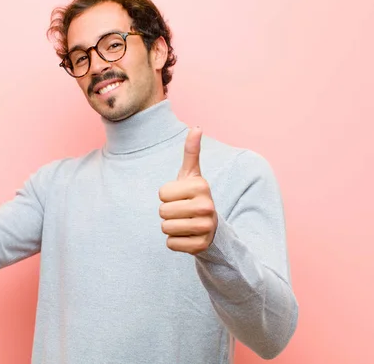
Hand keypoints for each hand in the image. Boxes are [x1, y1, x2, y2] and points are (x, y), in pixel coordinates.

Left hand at [158, 127, 217, 254]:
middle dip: (166, 212)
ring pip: (165, 228)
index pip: (162, 193)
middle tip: (181, 211)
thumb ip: (191, 151)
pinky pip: (171, 244)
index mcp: (201, 186)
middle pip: (162, 212)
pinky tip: (186, 236)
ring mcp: (205, 227)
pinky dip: (174, 242)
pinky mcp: (200, 246)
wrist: (211, 226)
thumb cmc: (194, 196)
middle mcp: (207, 206)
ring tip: (183, 223)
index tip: (180, 196)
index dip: (166, 196)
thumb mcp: (192, 174)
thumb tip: (196, 127)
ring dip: (169, 227)